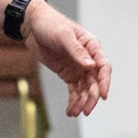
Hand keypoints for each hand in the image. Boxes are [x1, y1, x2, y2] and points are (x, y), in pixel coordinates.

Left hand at [21, 0, 110, 116]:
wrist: (32, 25)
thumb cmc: (50, 24)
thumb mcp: (63, 35)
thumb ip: (77, 51)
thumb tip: (90, 65)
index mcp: (92, 46)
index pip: (103, 66)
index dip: (105, 82)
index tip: (102, 95)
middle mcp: (88, 58)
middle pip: (95, 81)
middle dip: (92, 97)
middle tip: (87, 110)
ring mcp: (79, 67)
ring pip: (85, 89)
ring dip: (82, 102)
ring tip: (75, 112)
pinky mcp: (68, 74)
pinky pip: (74, 90)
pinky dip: (73, 101)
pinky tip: (70, 111)